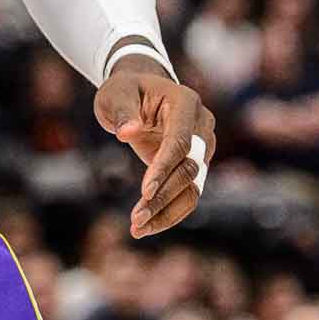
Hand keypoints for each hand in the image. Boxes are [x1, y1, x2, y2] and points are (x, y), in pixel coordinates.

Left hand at [94, 55, 216, 238]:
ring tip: (138, 228)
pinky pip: (190, 193)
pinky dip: (170, 212)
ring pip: (194, 187)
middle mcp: (202, 124)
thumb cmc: (124, 91)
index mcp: (185, 101)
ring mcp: (203, 145)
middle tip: (135, 220)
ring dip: (167, 211)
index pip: (180, 141)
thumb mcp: (115, 94)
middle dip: (163, 196)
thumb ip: (122, 111)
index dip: (164, 168)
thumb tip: (127, 132)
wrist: (140, 94)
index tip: (144, 192)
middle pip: (190, 168)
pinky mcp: (196, 164)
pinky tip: (147, 227)